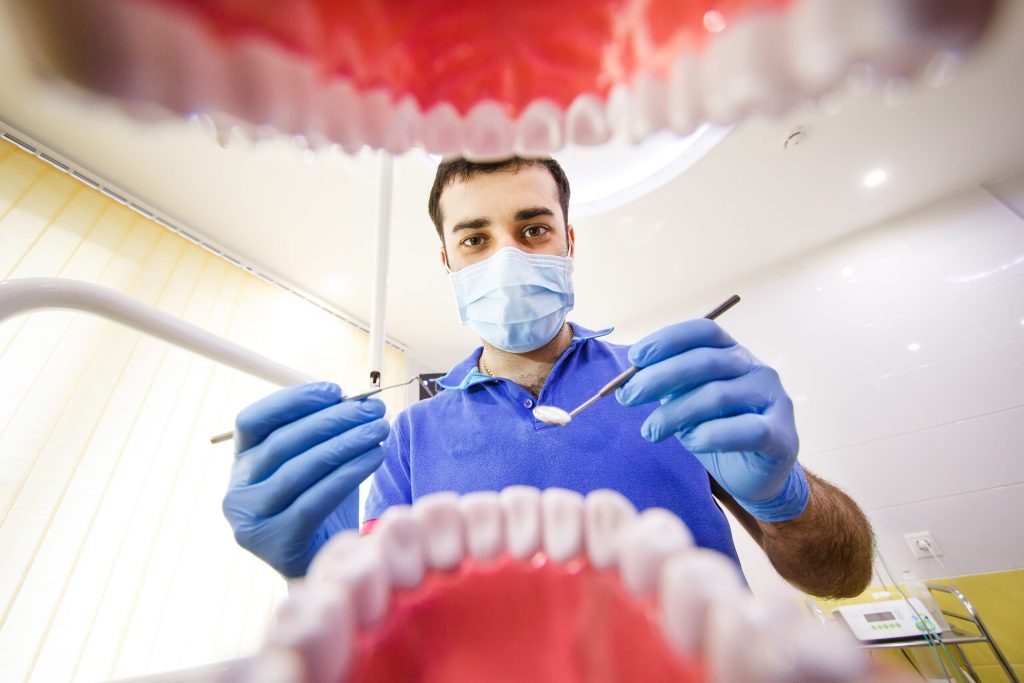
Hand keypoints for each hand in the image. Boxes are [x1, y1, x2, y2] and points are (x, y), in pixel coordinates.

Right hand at [222, 382, 389, 576]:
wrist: (320, 560)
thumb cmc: (319, 503)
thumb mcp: (313, 462)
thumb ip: (321, 432)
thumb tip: (351, 400)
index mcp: (239, 463)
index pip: (252, 420)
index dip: (292, 401)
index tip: (335, 391)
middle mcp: (237, 491)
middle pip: (282, 443)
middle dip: (332, 420)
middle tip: (372, 409)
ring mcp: (252, 520)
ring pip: (300, 470)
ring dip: (345, 444)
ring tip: (378, 429)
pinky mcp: (278, 543)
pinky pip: (316, 500)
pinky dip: (348, 474)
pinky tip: (374, 457)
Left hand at [616, 319, 807, 521]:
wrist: (754, 475)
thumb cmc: (716, 430)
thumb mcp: (687, 401)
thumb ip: (667, 387)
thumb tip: (627, 383)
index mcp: (733, 353)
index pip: (703, 331)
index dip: (668, 340)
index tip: (635, 358)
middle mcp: (757, 369)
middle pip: (705, 361)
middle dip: (659, 377)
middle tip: (627, 397)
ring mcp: (774, 400)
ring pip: (718, 395)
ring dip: (675, 412)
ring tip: (651, 431)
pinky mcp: (782, 436)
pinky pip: (746, 430)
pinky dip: (711, 435)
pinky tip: (691, 442)